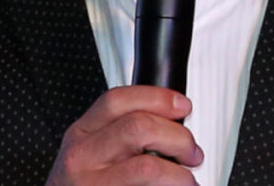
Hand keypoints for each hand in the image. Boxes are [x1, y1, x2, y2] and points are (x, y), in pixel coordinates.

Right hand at [45, 86, 202, 184]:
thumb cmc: (84, 185)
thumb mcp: (91, 151)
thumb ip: (120, 132)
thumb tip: (172, 123)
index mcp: (82, 133)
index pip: (118, 99)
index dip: (157, 98)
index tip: (183, 106)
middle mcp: (82, 155)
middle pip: (138, 126)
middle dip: (177, 137)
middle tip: (191, 151)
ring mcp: (89, 183)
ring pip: (146, 166)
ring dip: (177, 171)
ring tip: (186, 179)